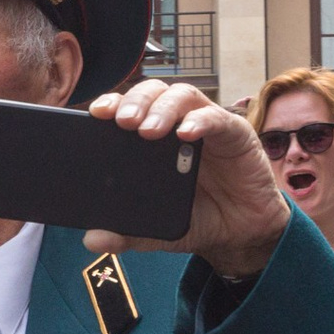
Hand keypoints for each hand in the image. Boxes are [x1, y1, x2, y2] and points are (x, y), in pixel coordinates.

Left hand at [80, 81, 289, 279]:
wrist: (241, 233)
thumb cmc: (198, 218)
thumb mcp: (158, 229)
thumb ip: (128, 233)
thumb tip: (93, 240)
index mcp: (154, 140)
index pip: (130, 108)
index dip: (114, 103)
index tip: (97, 114)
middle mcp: (178, 124)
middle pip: (153, 93)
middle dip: (136, 101)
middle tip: (123, 122)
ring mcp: (207, 125)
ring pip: (183, 95)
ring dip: (163, 107)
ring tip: (148, 129)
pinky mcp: (235, 133)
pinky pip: (218, 119)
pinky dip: (200, 121)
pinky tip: (186, 134)